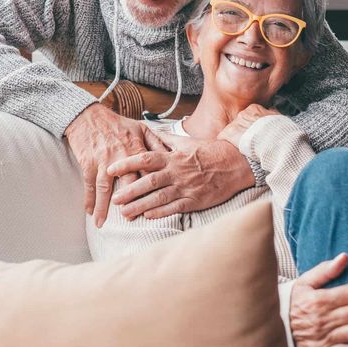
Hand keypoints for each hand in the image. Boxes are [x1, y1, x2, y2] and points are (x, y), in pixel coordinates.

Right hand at [64, 104, 164, 227]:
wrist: (89, 116)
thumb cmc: (117, 123)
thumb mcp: (140, 128)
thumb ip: (157, 143)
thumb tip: (172, 156)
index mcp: (136, 149)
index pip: (147, 173)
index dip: (152, 189)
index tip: (156, 204)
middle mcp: (121, 157)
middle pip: (127, 184)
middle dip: (129, 202)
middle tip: (131, 218)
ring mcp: (103, 161)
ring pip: (105, 188)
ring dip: (103, 207)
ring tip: (102, 223)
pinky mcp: (89, 162)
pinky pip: (89, 184)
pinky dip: (88, 199)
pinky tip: (88, 211)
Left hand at [108, 132, 254, 218]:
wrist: (236, 164)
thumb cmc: (210, 152)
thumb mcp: (187, 142)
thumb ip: (166, 138)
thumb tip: (150, 130)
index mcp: (173, 157)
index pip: (145, 158)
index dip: (126, 164)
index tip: (111, 169)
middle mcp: (176, 172)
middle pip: (148, 182)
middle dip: (129, 191)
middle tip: (113, 199)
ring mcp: (185, 187)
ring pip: (158, 198)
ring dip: (140, 206)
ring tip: (125, 213)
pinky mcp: (194, 200)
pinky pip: (174, 208)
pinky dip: (160, 213)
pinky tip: (147, 216)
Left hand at [217, 103, 279, 146]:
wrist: (274, 141)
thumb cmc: (279, 132)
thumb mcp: (278, 120)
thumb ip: (271, 115)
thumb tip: (271, 112)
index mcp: (254, 109)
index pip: (248, 115)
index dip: (251, 126)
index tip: (256, 132)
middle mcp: (243, 114)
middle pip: (239, 122)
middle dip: (243, 131)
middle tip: (250, 141)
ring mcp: (235, 123)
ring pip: (231, 130)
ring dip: (235, 137)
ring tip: (243, 146)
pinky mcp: (229, 133)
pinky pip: (222, 136)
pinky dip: (225, 141)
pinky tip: (231, 148)